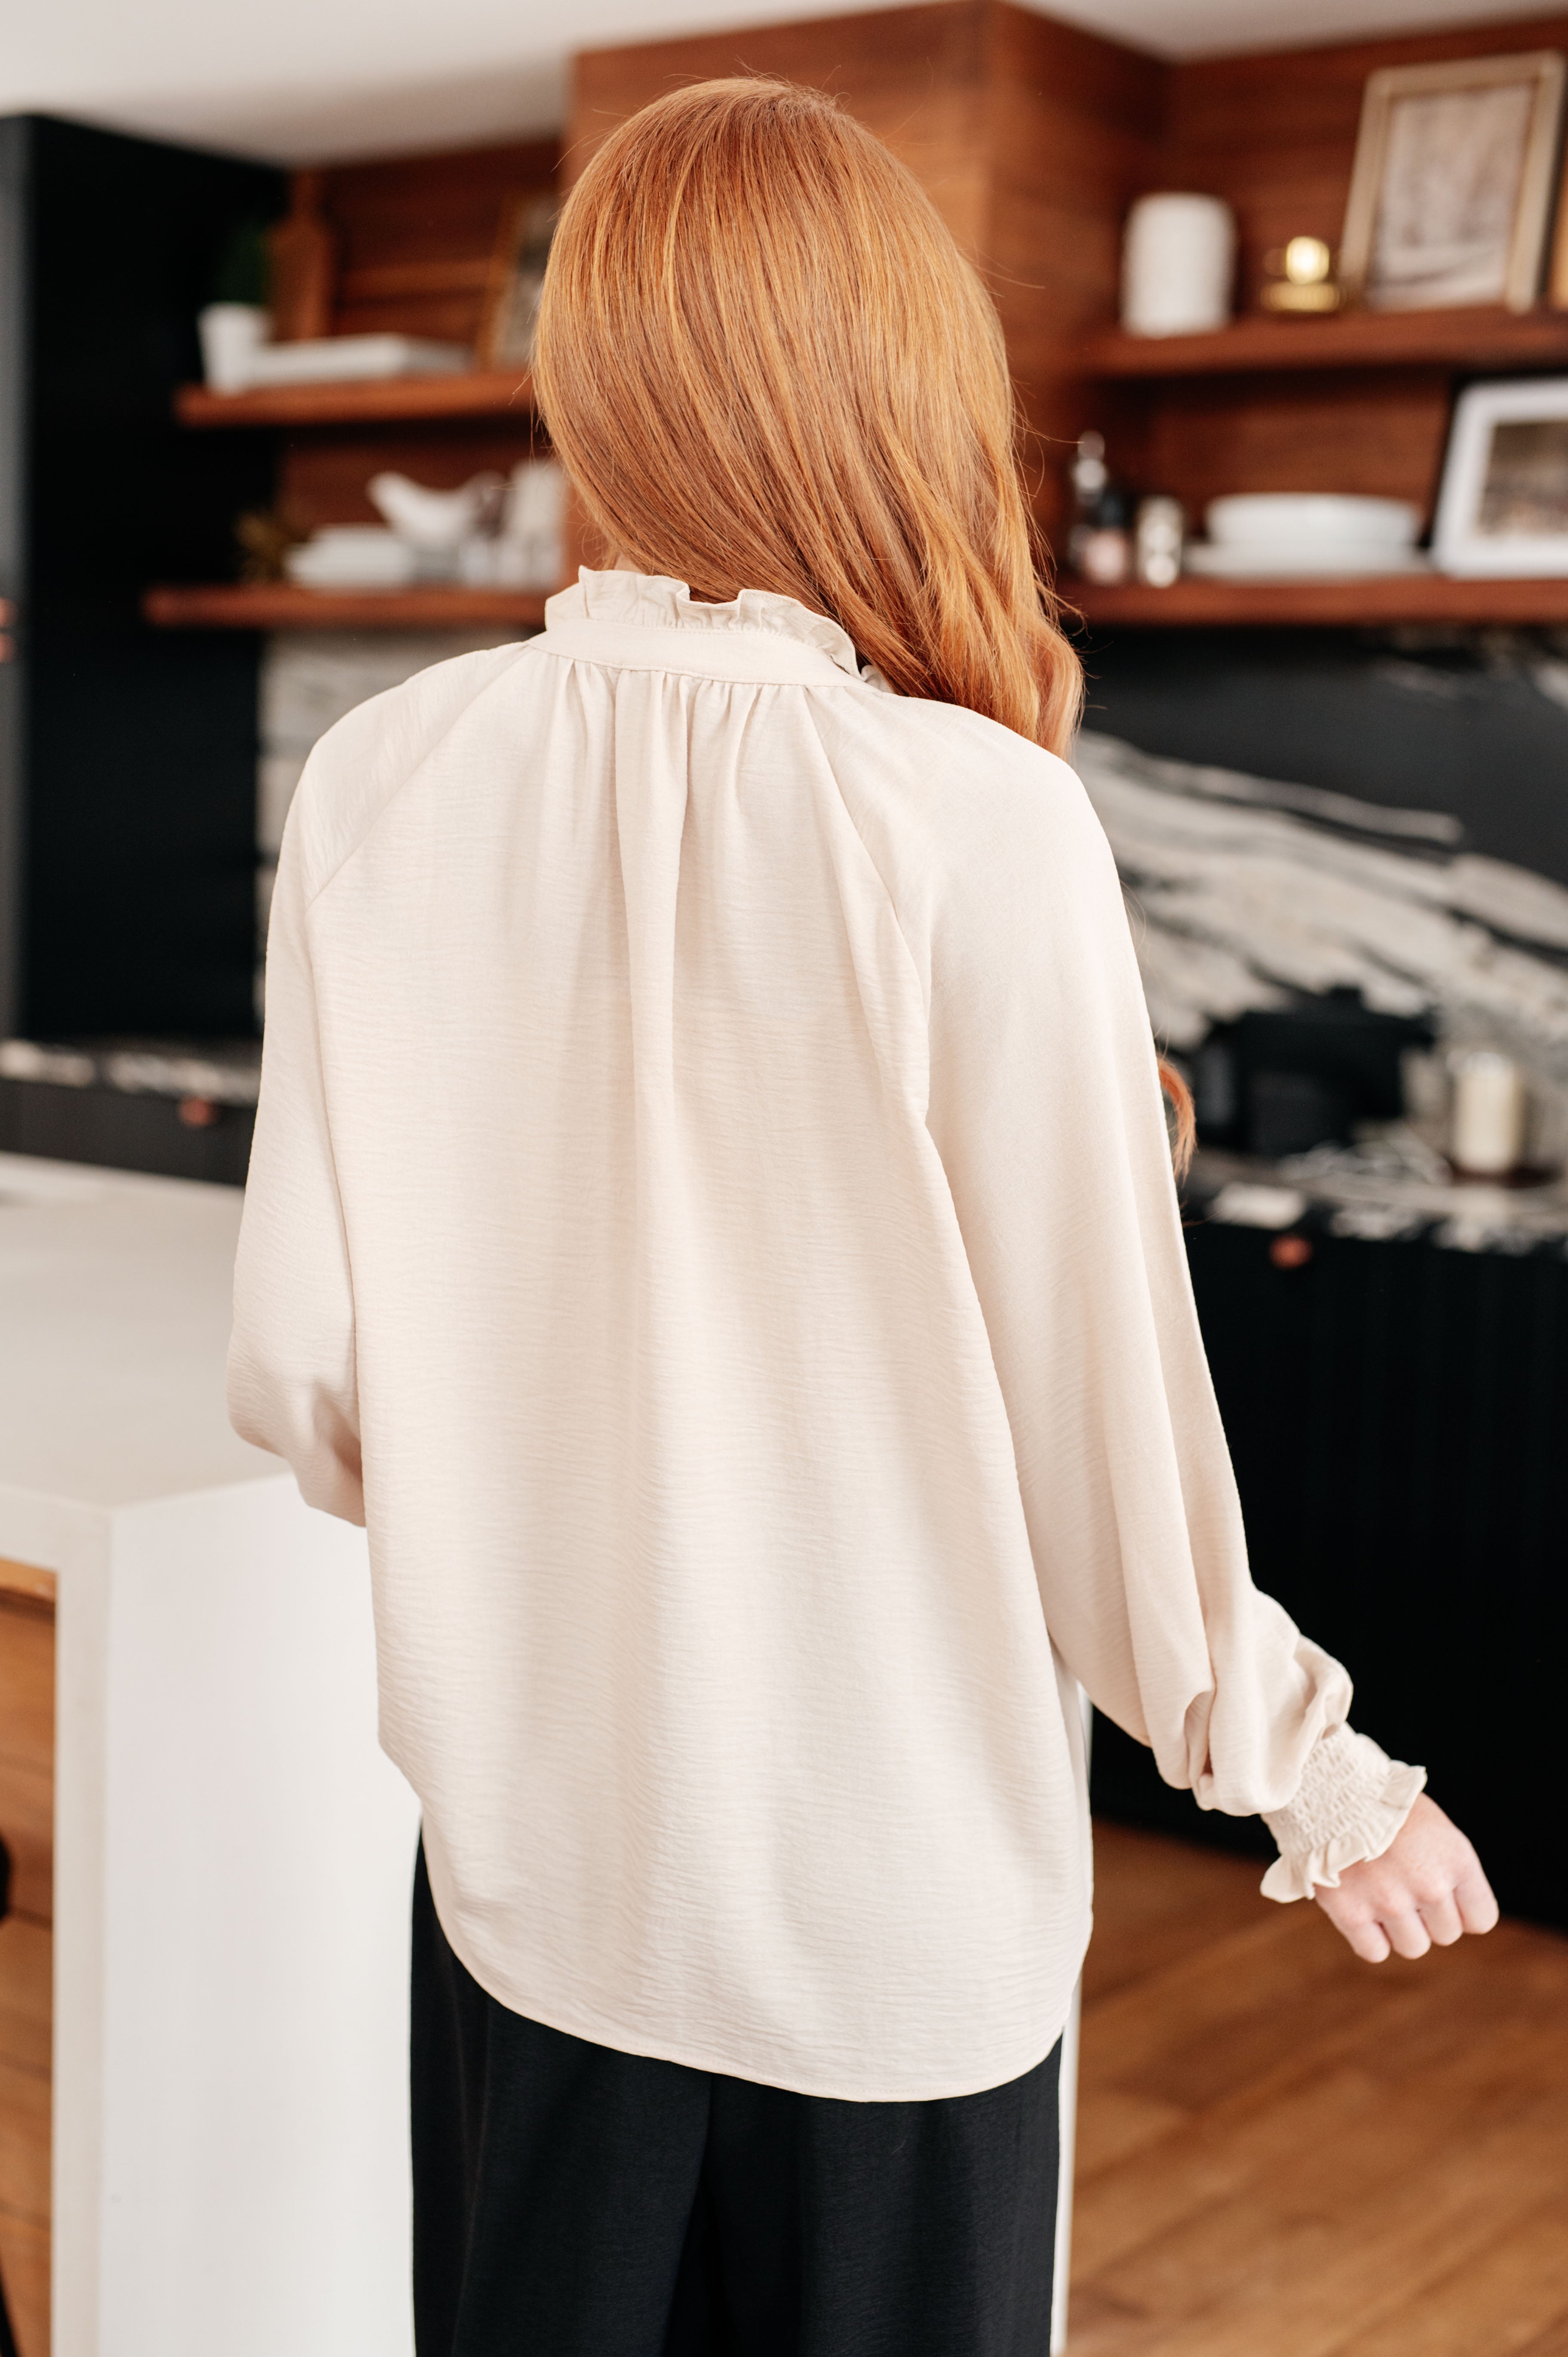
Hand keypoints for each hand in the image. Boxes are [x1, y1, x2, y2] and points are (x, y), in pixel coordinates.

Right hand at [1313, 1792, 1498, 1961]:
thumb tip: (1459, 1917)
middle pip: (1446, 1934)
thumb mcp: (1435, 1829)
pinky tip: (1359, 1905)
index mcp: (1457, 1859)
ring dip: (1399, 1927)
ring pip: (1413, 1946)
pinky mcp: (1351, 1912)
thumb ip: (1452, 1873)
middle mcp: (1429, 1885)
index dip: (1462, 1909)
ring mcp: (1389, 1901)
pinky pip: (1374, 1951)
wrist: (1328, 1786)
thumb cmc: (1385, 1807)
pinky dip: (1368, 1936)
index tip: (1442, 1893)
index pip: (1481, 1919)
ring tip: (1380, 1891)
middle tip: (1402, 1882)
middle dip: (1428, 1915)